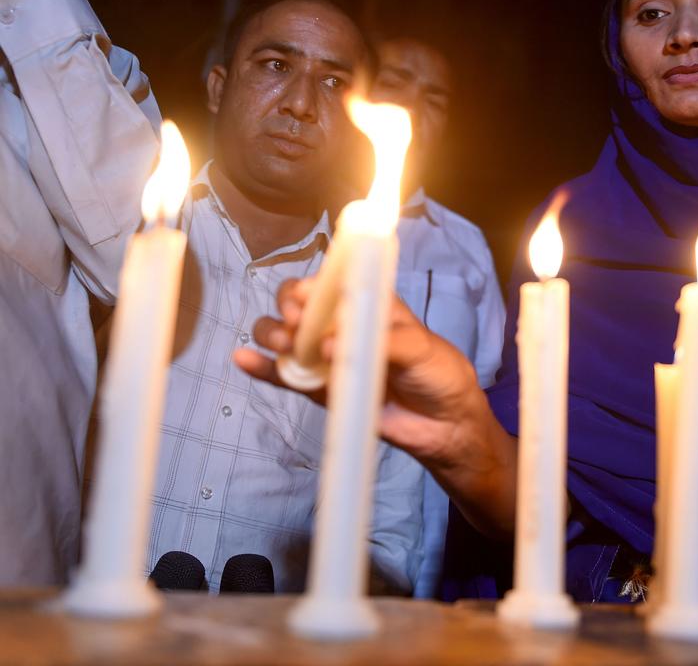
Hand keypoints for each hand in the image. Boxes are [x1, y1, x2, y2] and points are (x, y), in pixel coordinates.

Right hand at [234, 277, 516, 537]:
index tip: (305, 299)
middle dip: (287, 310)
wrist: (445, 424)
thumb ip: (381, 342)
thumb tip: (328, 345)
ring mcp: (327, 357)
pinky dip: (262, 368)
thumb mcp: (419, 347)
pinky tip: (243, 360)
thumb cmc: (438, 372)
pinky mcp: (321, 390)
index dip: (309, 284)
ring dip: (273, 335)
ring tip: (287, 346)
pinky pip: (284, 377)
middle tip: (298, 326)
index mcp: (366, 303)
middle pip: (296, 305)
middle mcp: (341, 325)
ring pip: (284, 337)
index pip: (327, 281)